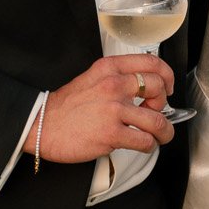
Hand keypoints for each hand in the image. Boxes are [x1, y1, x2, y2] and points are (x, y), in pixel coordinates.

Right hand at [37, 55, 173, 163]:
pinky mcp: (112, 134)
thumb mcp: (91, 79)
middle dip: (163, 104)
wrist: (41, 125)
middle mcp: (113, 85)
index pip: (151, 62)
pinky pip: (145, 140)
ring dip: (164, 131)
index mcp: (109, 69)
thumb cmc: (64, 107)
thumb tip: (142, 88)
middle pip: (158, 89)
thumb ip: (115, 79)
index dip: (167, 75)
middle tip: (156, 112)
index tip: (167, 86)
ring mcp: (114, 110)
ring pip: (157, 120)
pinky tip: (142, 144)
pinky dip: (149, 145)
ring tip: (160, 135)